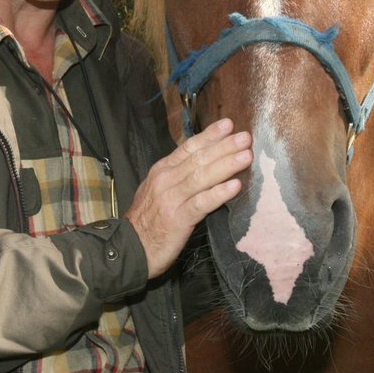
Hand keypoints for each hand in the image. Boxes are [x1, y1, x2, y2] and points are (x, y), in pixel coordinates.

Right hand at [125, 118, 251, 278]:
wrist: (128, 248)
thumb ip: (178, 176)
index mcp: (162, 170)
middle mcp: (166, 180)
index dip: (209, 136)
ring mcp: (171, 198)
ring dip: (225, 165)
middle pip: (198, 159)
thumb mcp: (159, 190)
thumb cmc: (148, 220)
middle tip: (245, 137)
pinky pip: (201, 203)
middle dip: (223, 147)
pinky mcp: (177, 218)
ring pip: (201, 177)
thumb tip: (205, 164)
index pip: (188, 148)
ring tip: (245, 156)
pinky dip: (219, 193)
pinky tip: (235, 186)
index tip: (228, 124)